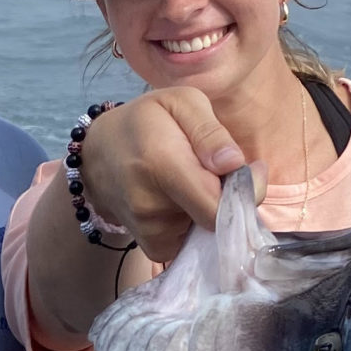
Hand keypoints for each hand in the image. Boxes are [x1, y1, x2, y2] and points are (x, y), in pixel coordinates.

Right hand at [77, 91, 254, 264]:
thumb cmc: (145, 121)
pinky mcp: (152, 247)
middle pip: (217, 218)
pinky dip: (197, 225)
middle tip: (221, 171)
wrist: (98, 153)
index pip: (218, 204)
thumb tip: (233, 164)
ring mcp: (149, 231)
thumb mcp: (181, 103)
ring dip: (211, 209)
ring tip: (193, 182)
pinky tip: (184, 202)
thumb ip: (210, 131)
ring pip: (208, 230)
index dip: (247, 191)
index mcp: (162, 165)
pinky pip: (193, 243)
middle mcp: (151, 206)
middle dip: (231, 197)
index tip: (252, 169)